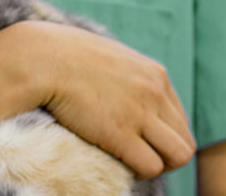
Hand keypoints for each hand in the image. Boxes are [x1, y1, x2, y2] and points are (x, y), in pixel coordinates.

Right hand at [20, 21, 195, 177]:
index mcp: (153, 73)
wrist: (40, 59)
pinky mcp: (120, 133)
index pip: (178, 116)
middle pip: (184, 139)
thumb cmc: (61, 55)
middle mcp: (155, 92)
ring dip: (158, 164)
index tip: (140, 139)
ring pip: (179, 155)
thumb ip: (121, 71)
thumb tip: (114, 85)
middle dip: (165, 153)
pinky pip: (150, 166)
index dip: (161, 134)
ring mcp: (140, 113)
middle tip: (138, 155)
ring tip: (131, 162)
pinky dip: (139, 171)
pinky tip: (119, 163)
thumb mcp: (105, 55)